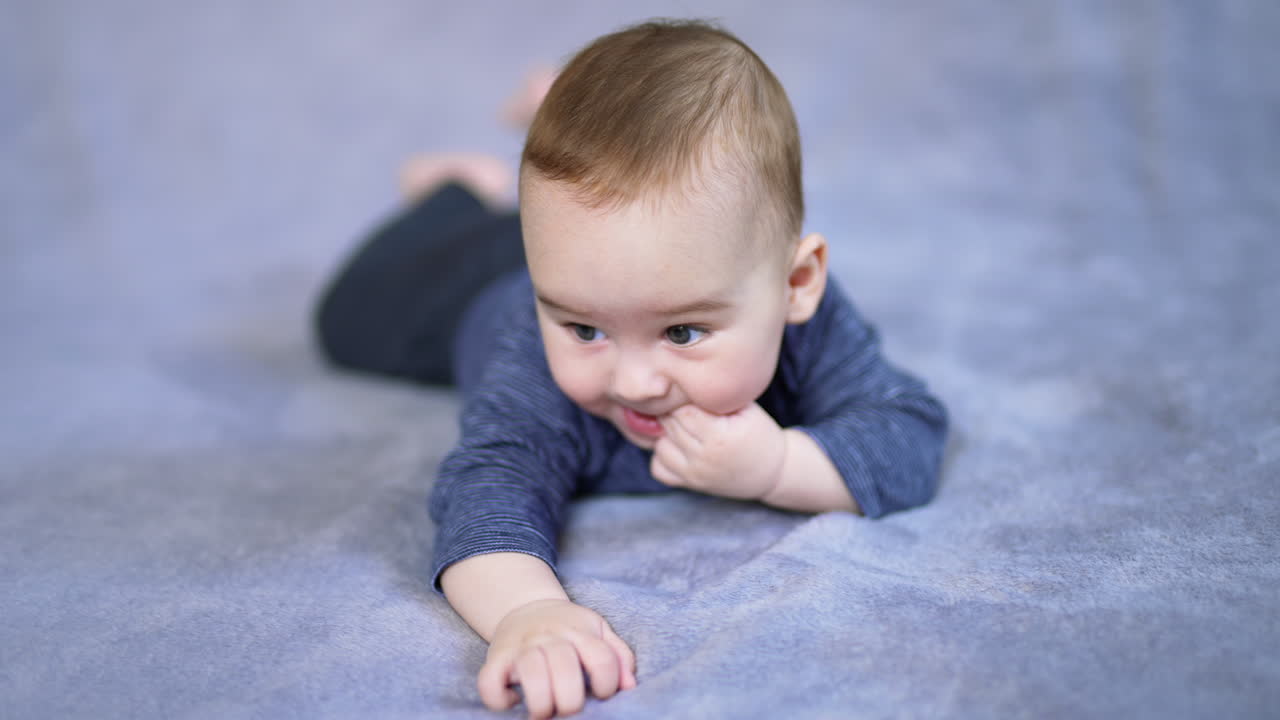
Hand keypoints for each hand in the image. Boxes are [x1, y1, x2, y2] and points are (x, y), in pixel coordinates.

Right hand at [479, 598, 636, 718]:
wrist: (526, 606)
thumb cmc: (568, 627)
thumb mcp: (598, 630)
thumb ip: (618, 655)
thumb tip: (629, 686)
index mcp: (579, 631)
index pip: (601, 658)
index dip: (607, 683)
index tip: (601, 693)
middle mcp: (550, 636)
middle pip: (564, 666)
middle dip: (571, 699)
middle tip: (571, 709)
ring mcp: (521, 646)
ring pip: (529, 671)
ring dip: (540, 701)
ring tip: (544, 712)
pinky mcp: (496, 658)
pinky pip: (489, 681)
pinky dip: (498, 698)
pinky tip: (513, 701)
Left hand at [650, 403, 785, 500]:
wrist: (772, 472)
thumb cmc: (759, 434)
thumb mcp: (747, 410)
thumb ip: (718, 397)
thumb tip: (686, 380)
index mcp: (719, 436)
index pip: (683, 411)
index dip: (683, 401)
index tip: (689, 397)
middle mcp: (704, 457)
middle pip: (669, 426)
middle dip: (671, 414)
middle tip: (684, 408)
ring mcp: (695, 474)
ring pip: (659, 447)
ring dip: (665, 434)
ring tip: (681, 427)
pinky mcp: (690, 484)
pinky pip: (659, 470)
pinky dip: (661, 457)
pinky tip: (676, 447)